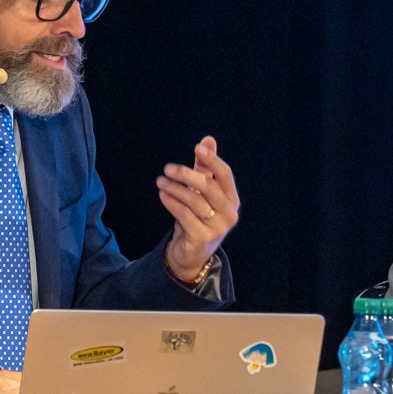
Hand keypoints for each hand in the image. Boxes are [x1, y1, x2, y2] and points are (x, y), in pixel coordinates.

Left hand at [157, 136, 238, 283]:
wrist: (192, 253)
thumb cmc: (198, 217)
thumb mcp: (203, 193)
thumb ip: (205, 168)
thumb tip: (208, 140)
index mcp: (232, 199)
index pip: (225, 175)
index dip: (212, 160)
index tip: (197, 148)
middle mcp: (229, 213)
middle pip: (208, 187)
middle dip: (186, 174)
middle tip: (167, 168)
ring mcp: (217, 228)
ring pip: (194, 201)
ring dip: (175, 189)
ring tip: (160, 181)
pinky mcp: (202, 238)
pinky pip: (185, 216)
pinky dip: (172, 203)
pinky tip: (163, 195)